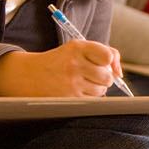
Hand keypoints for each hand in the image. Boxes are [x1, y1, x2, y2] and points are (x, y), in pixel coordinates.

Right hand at [0, 39, 119, 96]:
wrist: (29, 76)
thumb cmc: (60, 61)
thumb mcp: (78, 48)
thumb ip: (104, 53)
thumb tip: (119, 72)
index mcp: (77, 48)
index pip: (107, 56)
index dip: (108, 61)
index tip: (103, 63)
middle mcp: (74, 64)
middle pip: (107, 76)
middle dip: (103, 77)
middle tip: (92, 75)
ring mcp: (71, 83)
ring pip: (102, 90)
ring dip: (97, 88)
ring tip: (82, 82)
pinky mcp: (68, 98)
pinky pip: (92, 100)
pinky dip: (89, 97)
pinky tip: (77, 90)